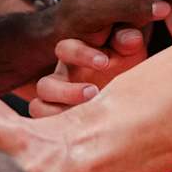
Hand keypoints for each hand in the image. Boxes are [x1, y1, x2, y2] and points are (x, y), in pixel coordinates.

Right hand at [30, 30, 149, 117]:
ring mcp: (57, 103)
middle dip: (67, 91)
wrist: (133, 95)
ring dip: (56, 113)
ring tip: (85, 116)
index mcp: (74, 57)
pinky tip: (79, 131)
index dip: (81, 55)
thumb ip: (128, 41)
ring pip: (38, 107)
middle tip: (94, 92)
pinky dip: (56, 129)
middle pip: (45, 85)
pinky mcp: (60, 122)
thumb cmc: (126, 66)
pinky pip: (44, 126)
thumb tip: (130, 39)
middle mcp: (60, 79)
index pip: (65, 49)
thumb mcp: (130, 52)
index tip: (105, 62)